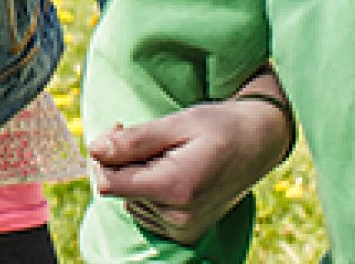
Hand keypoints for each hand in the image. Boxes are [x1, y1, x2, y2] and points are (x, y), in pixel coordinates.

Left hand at [89, 97, 291, 243]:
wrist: (260, 142)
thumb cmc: (220, 126)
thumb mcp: (177, 123)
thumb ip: (134, 140)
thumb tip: (95, 150)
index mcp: (175, 188)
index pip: (108, 184)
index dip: (103, 155)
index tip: (118, 129)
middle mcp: (178, 216)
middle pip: (117, 191)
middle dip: (120, 162)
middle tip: (142, 135)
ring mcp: (183, 228)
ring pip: (130, 200)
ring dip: (136, 175)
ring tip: (166, 153)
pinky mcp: (185, 231)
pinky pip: (145, 211)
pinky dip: (148, 189)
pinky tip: (170, 170)